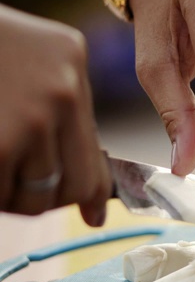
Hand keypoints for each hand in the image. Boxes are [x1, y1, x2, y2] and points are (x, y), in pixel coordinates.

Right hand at [0, 5, 110, 225]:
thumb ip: (66, 120)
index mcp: (73, 68)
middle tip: (19, 181)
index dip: (91, 197)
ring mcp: (29, 119)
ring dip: (11, 193)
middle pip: (72, 188)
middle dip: (47, 198)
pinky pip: (3, 194)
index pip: (97, 160)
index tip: (93, 216)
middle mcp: (62, 94)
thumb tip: (95, 214)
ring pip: (34, 200)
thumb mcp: (35, 66)